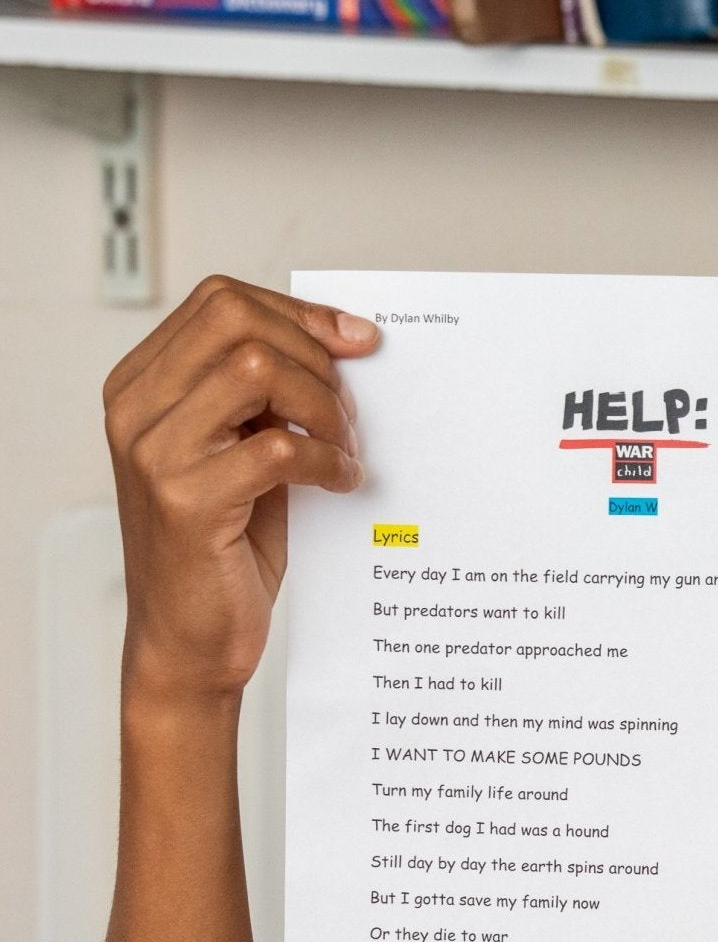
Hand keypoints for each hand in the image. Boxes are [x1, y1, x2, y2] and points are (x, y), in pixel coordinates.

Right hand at [104, 275, 376, 702]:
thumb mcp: (239, 450)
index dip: (300, 313)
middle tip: (348, 409)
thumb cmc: (225, 545)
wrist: (191, 639)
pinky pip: (278, 447)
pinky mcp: (186, 501)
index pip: (221, 301)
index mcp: (141, 384)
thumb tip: (343, 341)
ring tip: (344, 445)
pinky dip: (326, 460)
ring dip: (323, 404)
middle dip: (313, 354)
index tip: (358, 340)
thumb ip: (265, 396)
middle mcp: (135, 408)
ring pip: (256, 369)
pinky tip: (341, 482)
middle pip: (236, 320)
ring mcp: (153, 452)